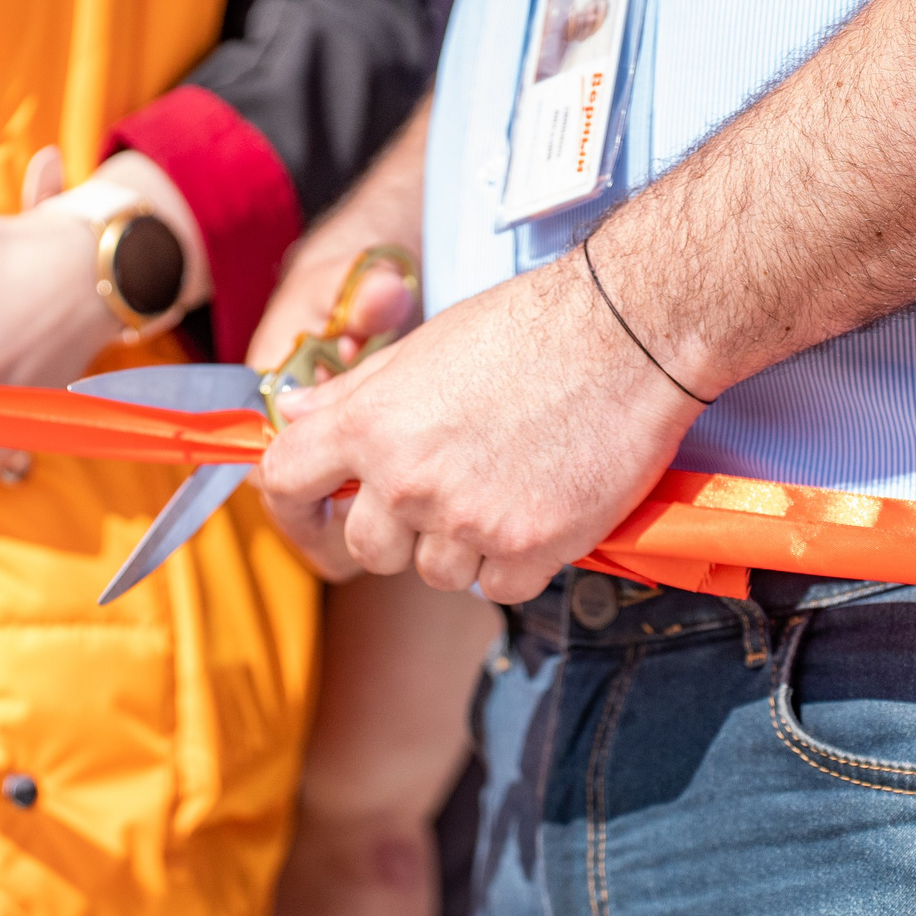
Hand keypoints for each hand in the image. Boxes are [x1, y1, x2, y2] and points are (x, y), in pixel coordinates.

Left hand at [259, 257, 699, 600]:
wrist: (630, 331)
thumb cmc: (530, 327)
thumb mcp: (425, 346)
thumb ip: (356, 393)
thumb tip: (297, 414)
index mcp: (372, 422)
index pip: (286, 481)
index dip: (294, 504)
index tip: (316, 510)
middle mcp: (408, 479)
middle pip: (366, 548)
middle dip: (400, 529)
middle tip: (449, 489)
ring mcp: (467, 521)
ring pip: (435, 574)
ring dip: (464, 546)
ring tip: (508, 484)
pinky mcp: (529, 549)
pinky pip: (497, 588)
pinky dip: (517, 561)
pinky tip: (541, 507)